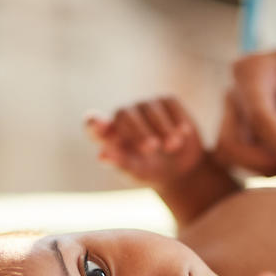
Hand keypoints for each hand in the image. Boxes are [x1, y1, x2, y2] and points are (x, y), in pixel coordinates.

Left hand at [86, 96, 203, 187]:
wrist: (181, 171)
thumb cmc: (150, 172)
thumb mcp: (136, 172)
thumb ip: (120, 163)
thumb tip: (102, 156)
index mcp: (109, 136)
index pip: (93, 125)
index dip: (95, 123)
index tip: (99, 126)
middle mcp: (124, 116)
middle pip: (124, 114)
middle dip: (138, 131)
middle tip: (151, 148)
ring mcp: (145, 107)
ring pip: (150, 108)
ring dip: (162, 127)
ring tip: (172, 147)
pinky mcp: (167, 102)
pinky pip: (170, 103)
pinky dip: (176, 119)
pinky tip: (182, 133)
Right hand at [215, 15, 275, 181]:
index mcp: (254, 72)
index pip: (260, 116)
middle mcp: (236, 95)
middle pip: (232, 144)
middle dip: (265, 165)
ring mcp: (235, 118)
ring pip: (234, 158)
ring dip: (268, 171)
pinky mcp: (242, 138)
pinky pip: (245, 164)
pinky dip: (270, 172)